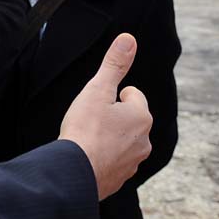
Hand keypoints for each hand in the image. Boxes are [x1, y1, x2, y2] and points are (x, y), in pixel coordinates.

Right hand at [57, 33, 151, 200]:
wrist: (73, 172)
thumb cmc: (85, 129)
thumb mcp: (97, 89)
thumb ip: (114, 64)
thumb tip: (129, 39)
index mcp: (141, 117)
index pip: (131, 95)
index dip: (112, 96)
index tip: (97, 105)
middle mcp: (144, 141)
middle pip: (128, 118)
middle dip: (111, 118)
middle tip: (90, 122)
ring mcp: (133, 163)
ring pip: (122, 141)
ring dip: (107, 138)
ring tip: (87, 139)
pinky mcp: (120, 180)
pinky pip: (113, 162)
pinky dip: (103, 158)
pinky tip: (87, 157)